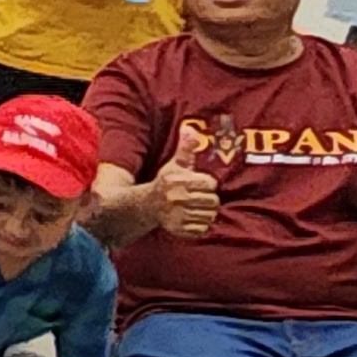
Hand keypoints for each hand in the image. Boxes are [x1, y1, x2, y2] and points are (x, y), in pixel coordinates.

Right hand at [152, 122, 221, 237]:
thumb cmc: (164, 183)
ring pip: (209, 216)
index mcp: (180, 181)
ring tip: (195, 208)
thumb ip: (185, 148)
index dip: (207, 184)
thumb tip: (190, 128)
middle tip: (198, 197)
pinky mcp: (179, 229)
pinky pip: (202, 229)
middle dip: (208, 199)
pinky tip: (190, 218)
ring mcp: (179, 215)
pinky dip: (199, 225)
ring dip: (205, 213)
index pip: (211, 184)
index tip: (199, 184)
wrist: (144, 206)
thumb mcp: (173, 164)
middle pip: (213, 201)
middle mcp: (179, 198)